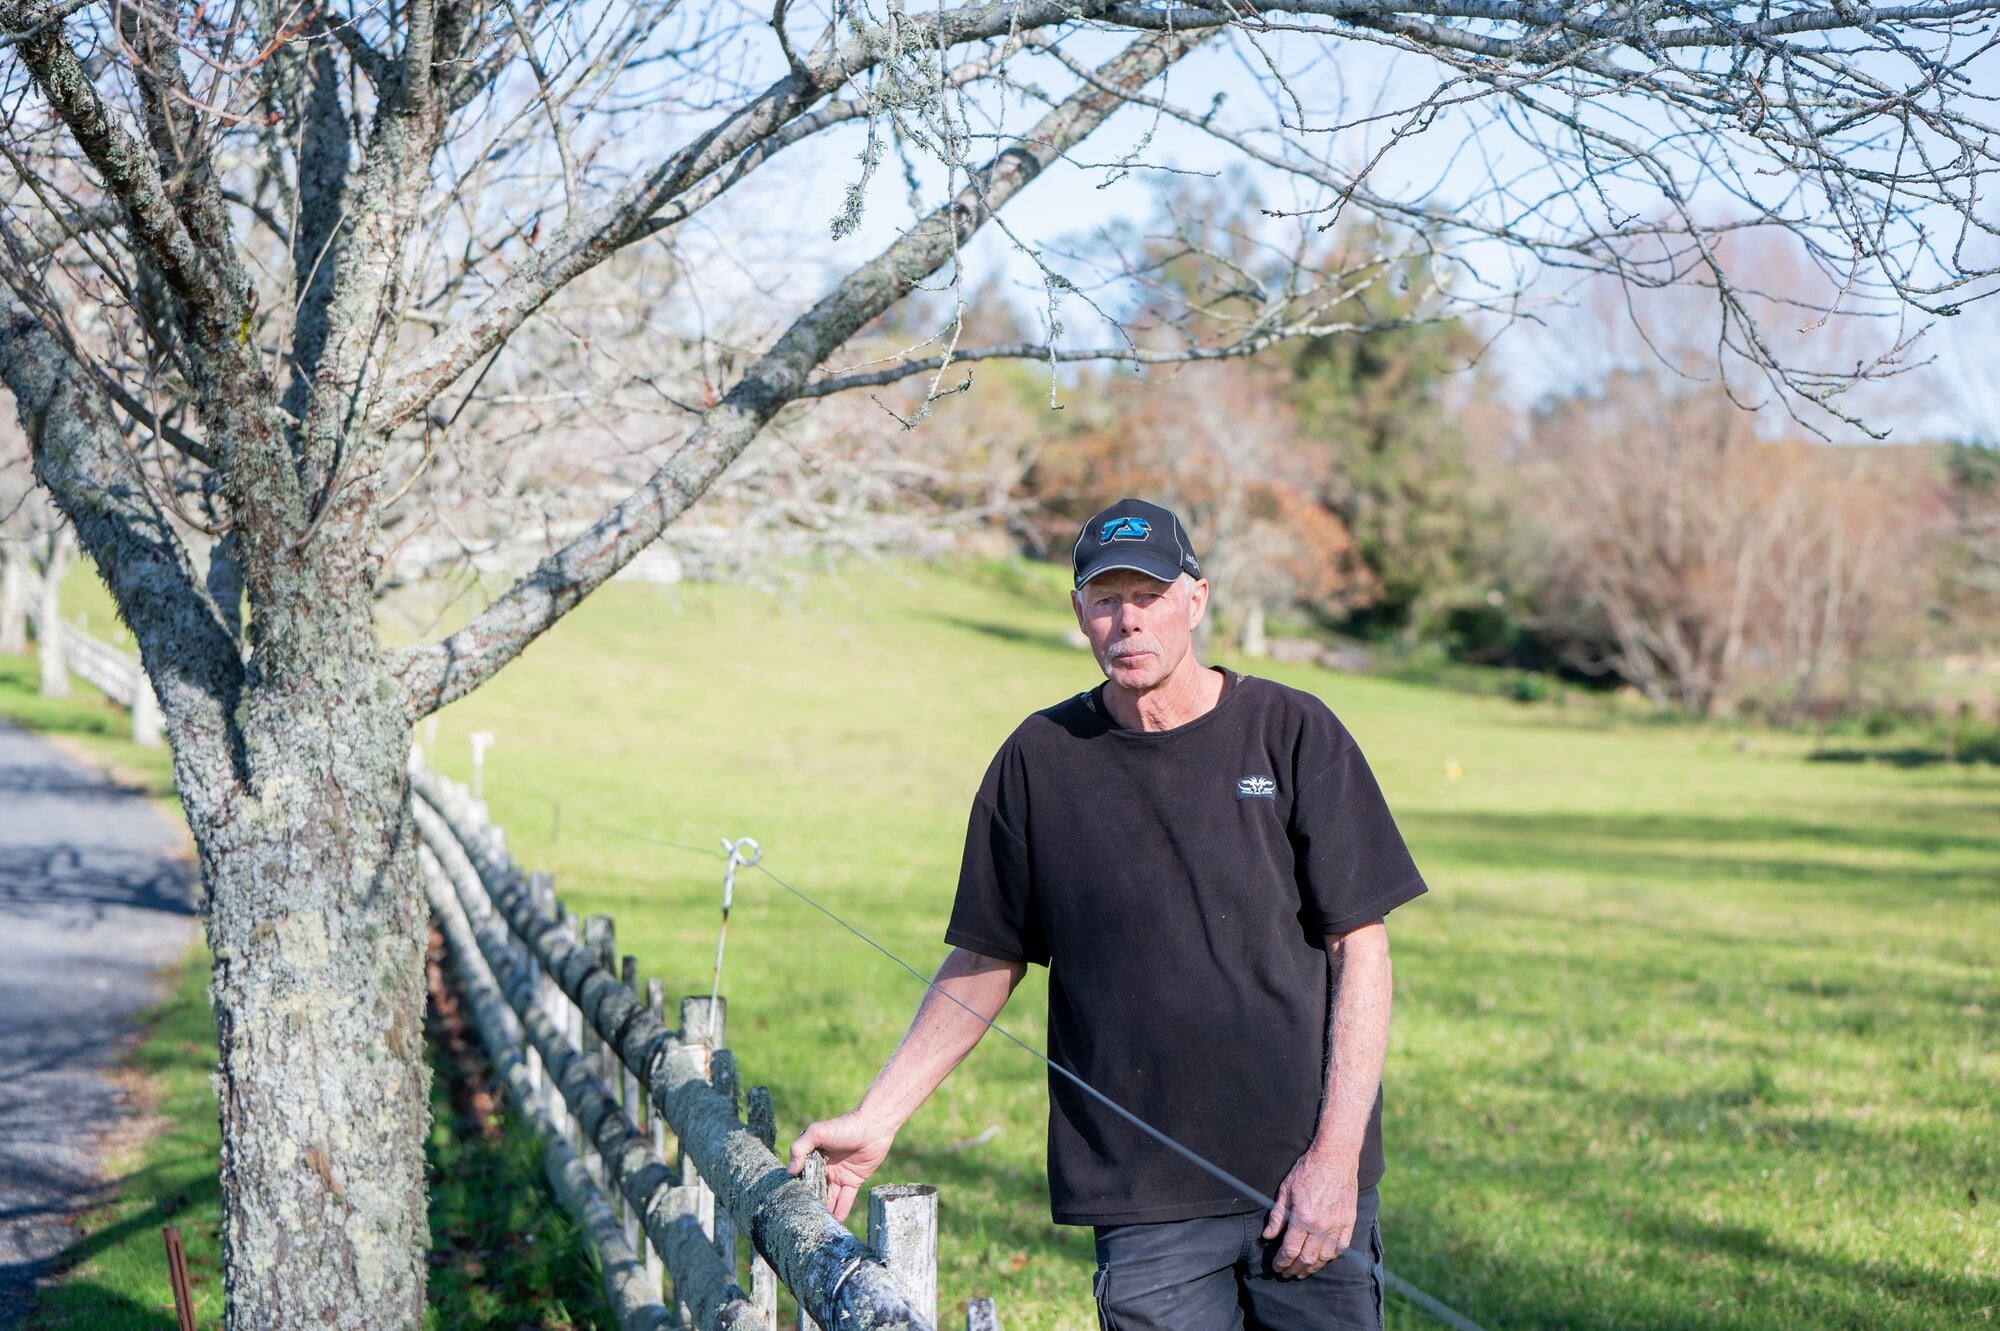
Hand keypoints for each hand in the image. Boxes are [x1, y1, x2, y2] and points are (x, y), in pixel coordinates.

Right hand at [789, 1111, 896, 1221]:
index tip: (788, 1204)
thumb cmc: (843, 1126)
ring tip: (816, 1226)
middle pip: (815, 1189)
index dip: (797, 1188)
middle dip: (810, 1203)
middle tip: (802, 1221)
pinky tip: (835, 1223)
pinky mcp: (853, 1181)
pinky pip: (845, 1199)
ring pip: (829, 1197)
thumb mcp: (817, 1133)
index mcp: (814, 1156)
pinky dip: (840, 1211)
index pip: (802, 1176)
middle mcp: (825, 1168)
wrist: (873, 1127)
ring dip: (824, 1210)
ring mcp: (839, 1176)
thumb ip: (800, 1148)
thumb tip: (791, 1171)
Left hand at [1260, 1149, 1357, 1278]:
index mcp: (1303, 1218)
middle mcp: (1321, 1226)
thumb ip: (1277, 1216)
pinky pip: (1341, 1247)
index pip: (1290, 1250)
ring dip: (1312, 1267)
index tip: (1276, 1266)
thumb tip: (1268, 1236)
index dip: (1281, 1262)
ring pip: (1325, 1257)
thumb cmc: (1308, 1170)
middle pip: (1307, 1258)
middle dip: (1294, 1269)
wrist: (1335, 1157)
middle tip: (1286, 1273)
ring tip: (1303, 1270)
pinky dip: (1331, 1257)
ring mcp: (1337, 1225)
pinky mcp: (1349, 1221)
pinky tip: (1323, 1259)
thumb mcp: (1286, 1190)